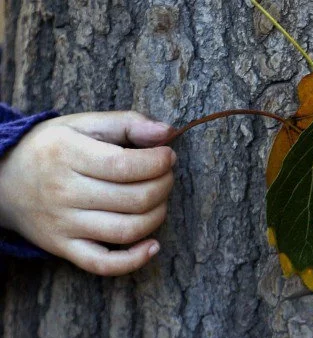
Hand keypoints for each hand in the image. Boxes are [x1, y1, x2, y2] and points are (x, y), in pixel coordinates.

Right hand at [0, 111, 175, 275]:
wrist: (3, 181)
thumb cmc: (52, 148)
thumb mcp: (83, 124)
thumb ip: (127, 123)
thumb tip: (168, 132)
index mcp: (67, 153)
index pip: (124, 165)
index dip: (158, 162)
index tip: (168, 157)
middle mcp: (63, 191)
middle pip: (133, 198)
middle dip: (163, 186)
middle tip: (166, 176)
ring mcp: (63, 224)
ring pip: (126, 230)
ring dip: (157, 215)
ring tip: (160, 200)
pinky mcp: (63, 248)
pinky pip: (103, 264)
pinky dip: (134, 260)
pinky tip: (153, 245)